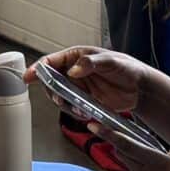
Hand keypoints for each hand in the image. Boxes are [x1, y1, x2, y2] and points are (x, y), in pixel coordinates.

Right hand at [27, 46, 146, 114]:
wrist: (141, 89)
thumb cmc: (128, 68)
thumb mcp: (111, 61)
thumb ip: (91, 63)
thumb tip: (73, 70)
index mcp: (76, 57)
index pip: (51, 61)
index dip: (38, 69)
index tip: (28, 77)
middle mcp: (74, 72)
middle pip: (51, 82)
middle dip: (52, 91)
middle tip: (60, 98)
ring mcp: (79, 88)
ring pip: (60, 97)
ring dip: (65, 104)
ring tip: (79, 108)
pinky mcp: (85, 101)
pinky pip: (72, 108)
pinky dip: (75, 112)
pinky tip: (86, 113)